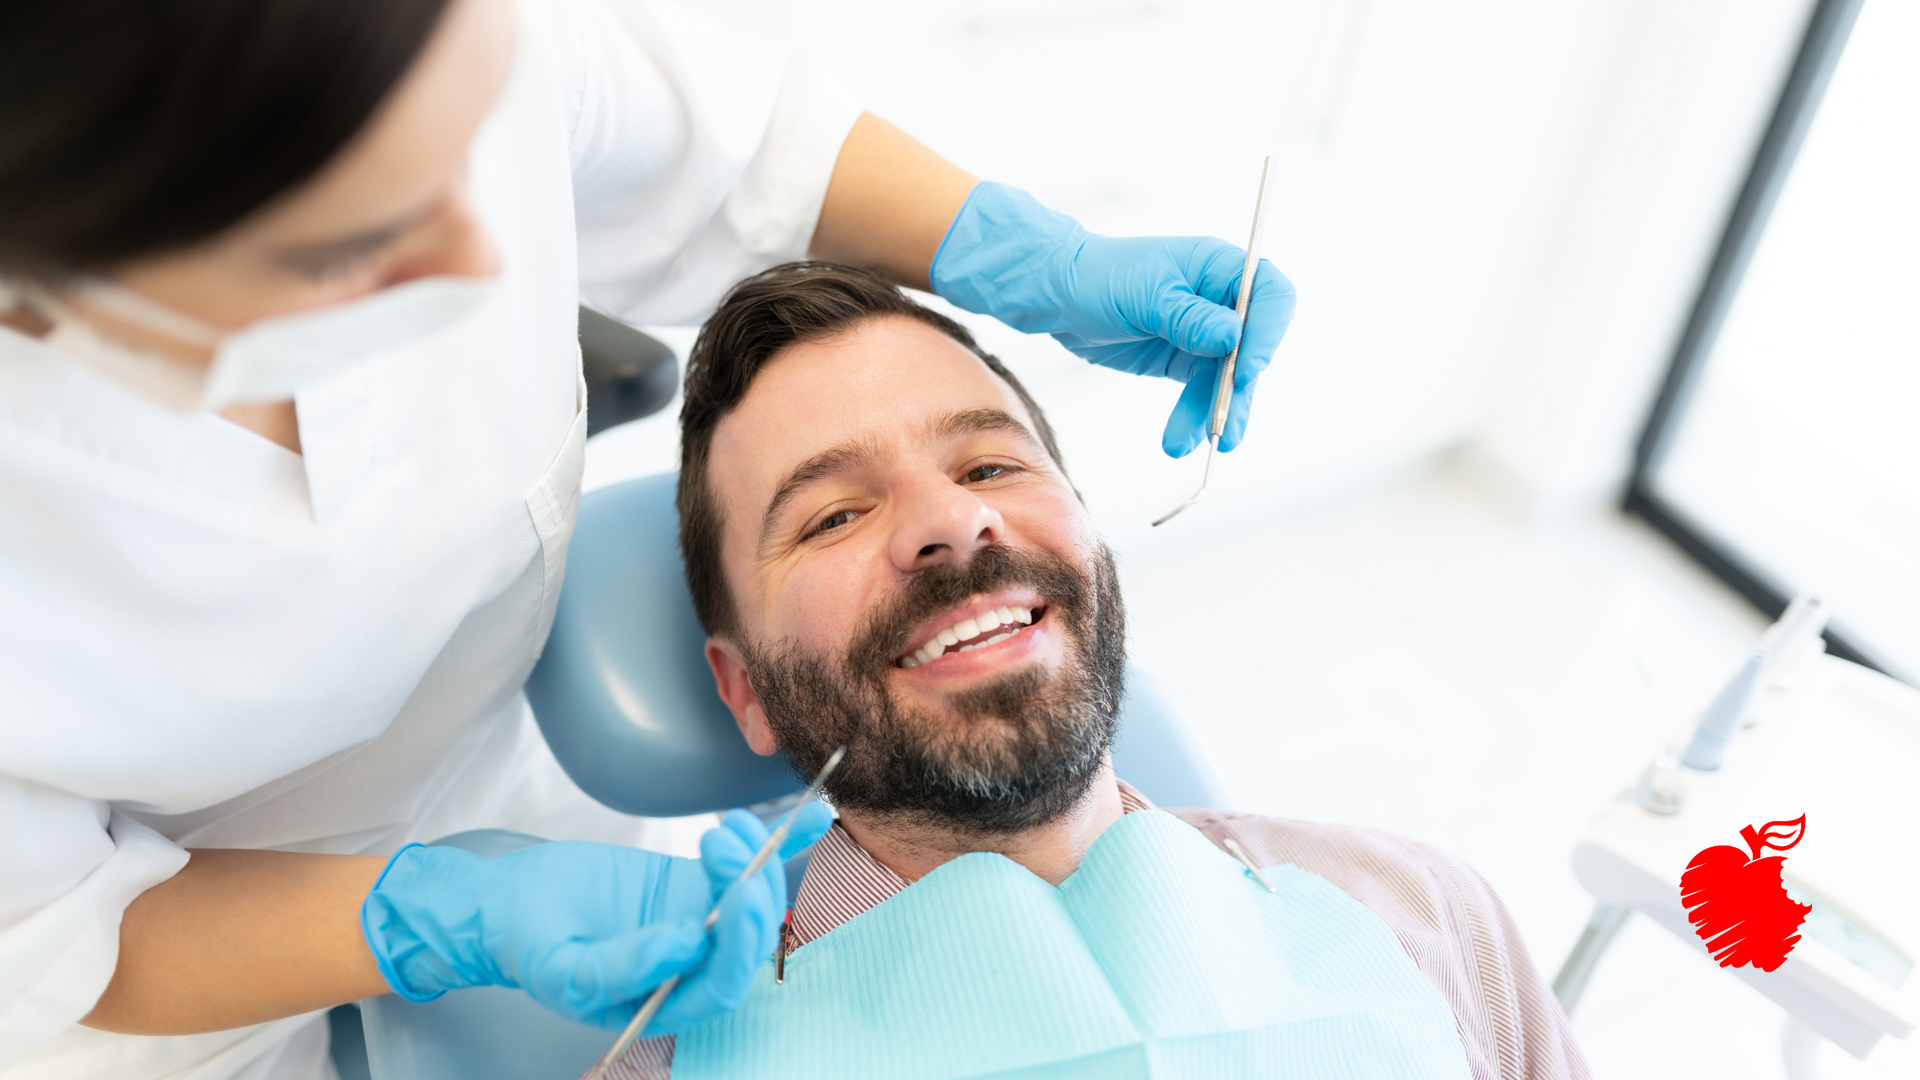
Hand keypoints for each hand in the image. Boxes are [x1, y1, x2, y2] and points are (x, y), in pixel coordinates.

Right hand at [359, 803, 832, 1033]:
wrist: (508, 905)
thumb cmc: (530, 946)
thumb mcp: (563, 969)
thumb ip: (620, 967)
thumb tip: (687, 945)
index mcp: (664, 1002)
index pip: (722, 983)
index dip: (737, 944)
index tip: (731, 894)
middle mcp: (691, 967)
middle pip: (746, 938)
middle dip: (750, 890)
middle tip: (726, 846)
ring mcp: (698, 922)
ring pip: (750, 897)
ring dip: (755, 857)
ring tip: (725, 826)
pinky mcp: (695, 884)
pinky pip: (745, 866)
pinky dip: (782, 842)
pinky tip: (812, 817)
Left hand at [930, 182, 1295, 456]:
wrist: (1060, 298)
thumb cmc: (1100, 277)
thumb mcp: (1144, 295)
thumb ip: (1190, 317)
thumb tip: (1234, 336)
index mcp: (1219, 266)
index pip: (1270, 294)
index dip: (1268, 332)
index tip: (1248, 369)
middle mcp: (1221, 299)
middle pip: (1254, 346)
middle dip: (1239, 388)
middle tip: (1226, 425)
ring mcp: (1207, 332)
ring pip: (1228, 379)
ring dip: (1214, 413)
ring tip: (1195, 443)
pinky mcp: (1188, 360)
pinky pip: (1204, 392)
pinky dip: (1196, 416)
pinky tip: (1183, 439)